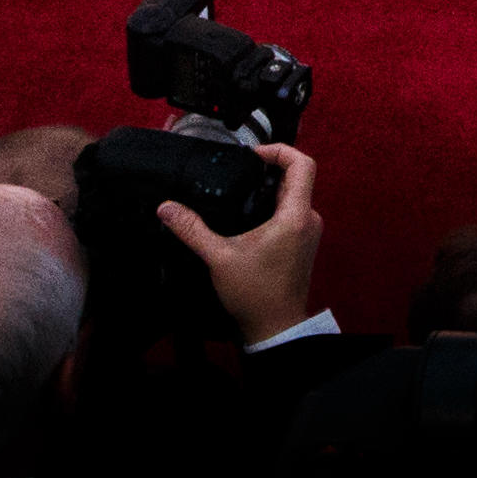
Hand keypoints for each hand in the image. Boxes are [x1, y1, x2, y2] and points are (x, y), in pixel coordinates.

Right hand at [155, 142, 322, 345]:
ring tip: (243, 187)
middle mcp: (308, 219)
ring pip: (296, 194)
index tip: (253, 155)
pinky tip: (250, 212)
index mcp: (295, 216)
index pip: (302, 164)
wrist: (275, 327)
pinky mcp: (303, 242)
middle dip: (271, 168)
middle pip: (298, 176)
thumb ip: (192, 230)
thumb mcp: (218, 258)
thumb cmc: (255, 295)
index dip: (280, 150)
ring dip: (272, 187)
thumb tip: (167, 208)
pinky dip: (275, 204)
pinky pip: (293, 210)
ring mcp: (309, 231)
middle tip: (242, 169)